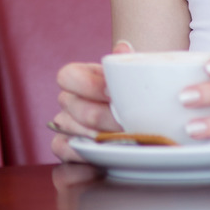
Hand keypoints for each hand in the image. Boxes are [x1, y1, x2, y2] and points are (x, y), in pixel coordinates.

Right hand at [50, 40, 129, 160]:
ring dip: (98, 138)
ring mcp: (66, 125)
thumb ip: (129, 64)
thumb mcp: (135, 80)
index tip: (113, 94)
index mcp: (82, 78)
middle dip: (104, 117)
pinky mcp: (67, 149)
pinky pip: (61, 154)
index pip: (67, 76)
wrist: (147, 128)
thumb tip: (124, 48)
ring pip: (69, 130)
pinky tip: (102, 159)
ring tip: (123, 142)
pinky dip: (80, 160)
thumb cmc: (136, 101)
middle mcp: (70, 101)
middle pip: (74, 106)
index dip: (89, 85)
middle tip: (128, 124)